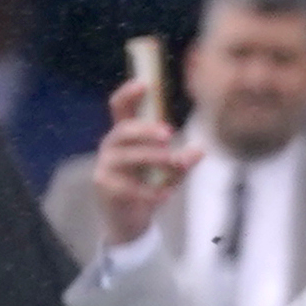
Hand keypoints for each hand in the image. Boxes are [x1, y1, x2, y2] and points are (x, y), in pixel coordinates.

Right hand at [87, 105, 198, 249]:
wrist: (129, 222)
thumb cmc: (148, 188)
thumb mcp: (169, 173)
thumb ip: (182, 161)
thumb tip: (200, 150)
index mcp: (126, 135)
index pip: (121, 107)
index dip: (129, 93)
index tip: (146, 83)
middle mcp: (112, 146)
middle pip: (124, 130)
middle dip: (146, 130)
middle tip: (170, 133)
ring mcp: (105, 165)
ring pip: (128, 156)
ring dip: (154, 158)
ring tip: (175, 163)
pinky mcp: (105, 186)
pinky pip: (129, 186)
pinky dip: (151, 190)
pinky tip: (166, 195)